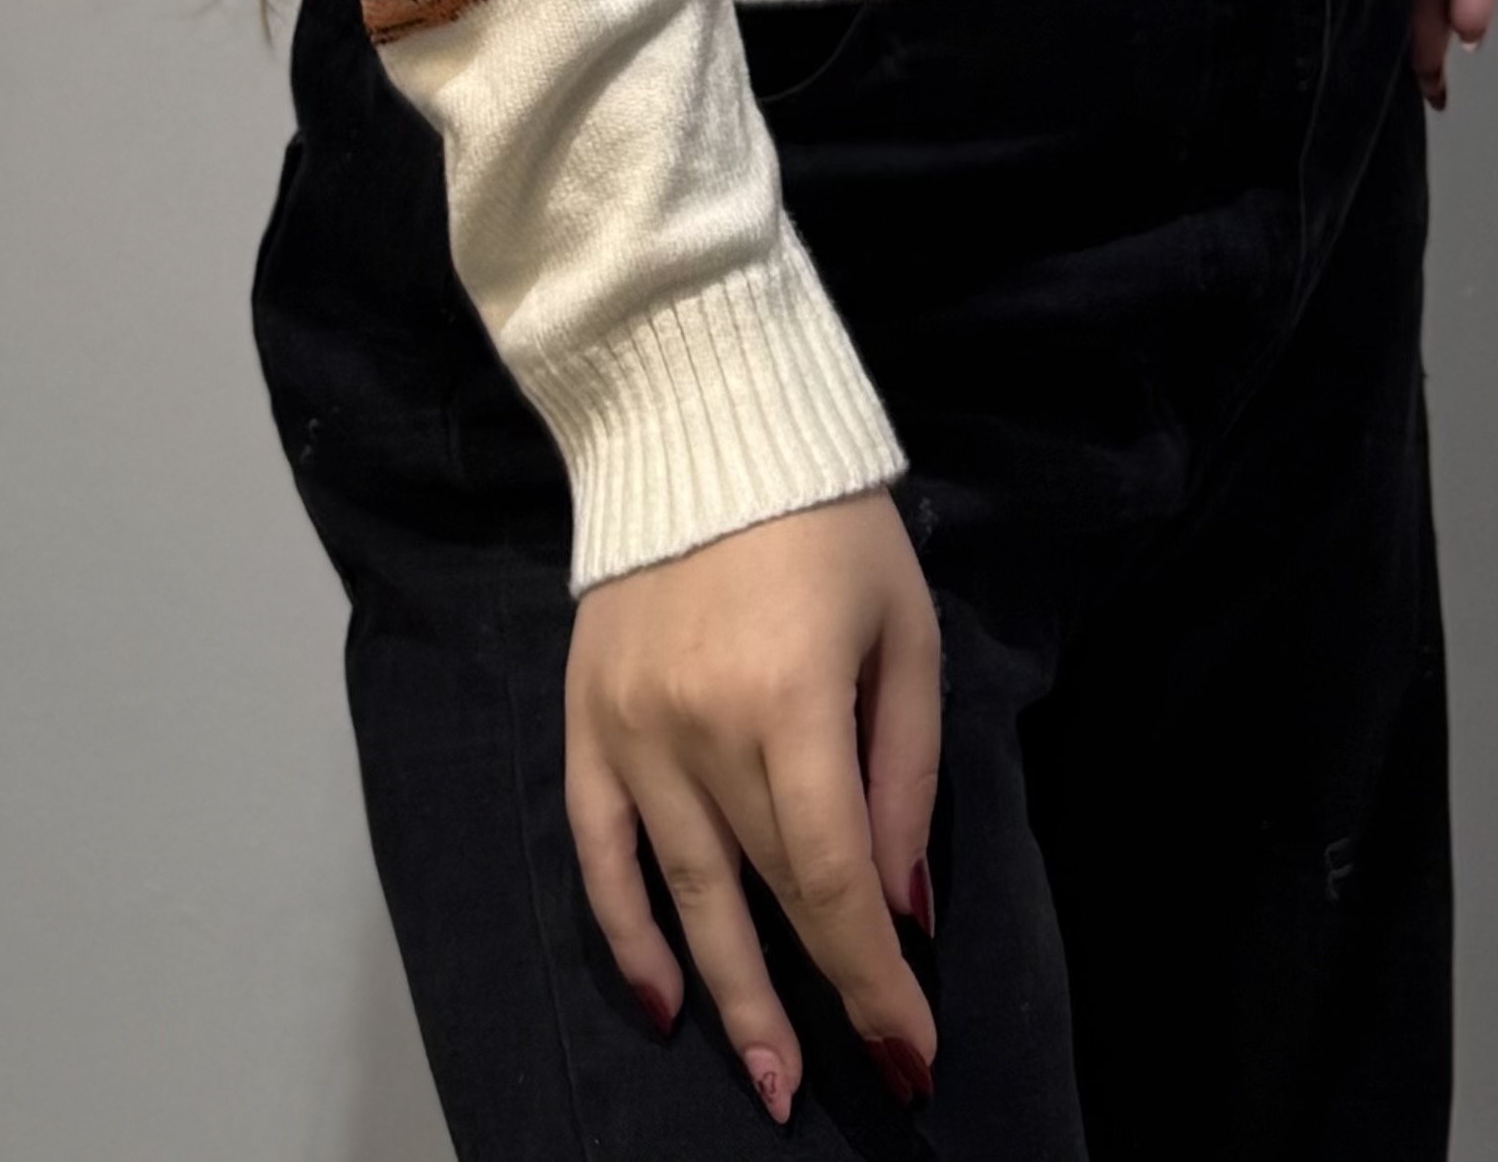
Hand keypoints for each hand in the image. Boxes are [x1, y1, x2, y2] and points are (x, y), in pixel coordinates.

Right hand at [565, 487, 942, 1126]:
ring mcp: (630, 731)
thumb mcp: (904, 629)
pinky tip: (664, 1001)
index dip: (872, 975)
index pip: (833, 877)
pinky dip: (626, 934)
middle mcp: (698, 730)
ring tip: (768, 1080)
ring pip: (684, 892)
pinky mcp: (586, 721)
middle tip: (858, 1078)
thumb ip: (903, 771)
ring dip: (729, 996)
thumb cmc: (828, 519)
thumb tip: (901, 905)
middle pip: (766, 891)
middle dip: (821, 993)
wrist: (699, 417)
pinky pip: (599, 852)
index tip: (911, 1047)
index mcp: (788, 701)